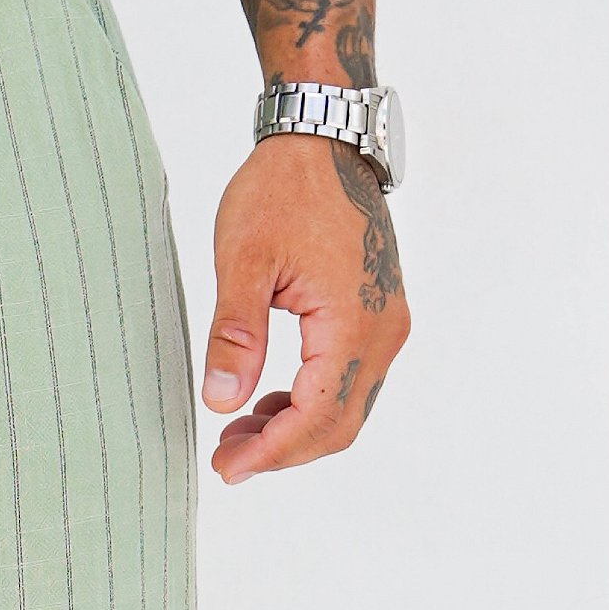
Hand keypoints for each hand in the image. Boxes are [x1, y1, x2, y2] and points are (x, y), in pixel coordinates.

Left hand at [200, 131, 408, 484]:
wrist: (323, 140)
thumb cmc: (283, 189)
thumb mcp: (244, 261)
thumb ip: (235, 334)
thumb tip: (222, 402)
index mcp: (354, 320)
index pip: (318, 416)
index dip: (272, 453)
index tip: (227, 469)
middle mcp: (384, 329)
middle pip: (338, 424)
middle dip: (282, 451)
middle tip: (226, 460)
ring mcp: (386, 323)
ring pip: (346, 408)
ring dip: (295, 431)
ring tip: (237, 434)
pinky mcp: (377, 315)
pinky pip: (349, 381)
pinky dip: (309, 403)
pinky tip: (266, 403)